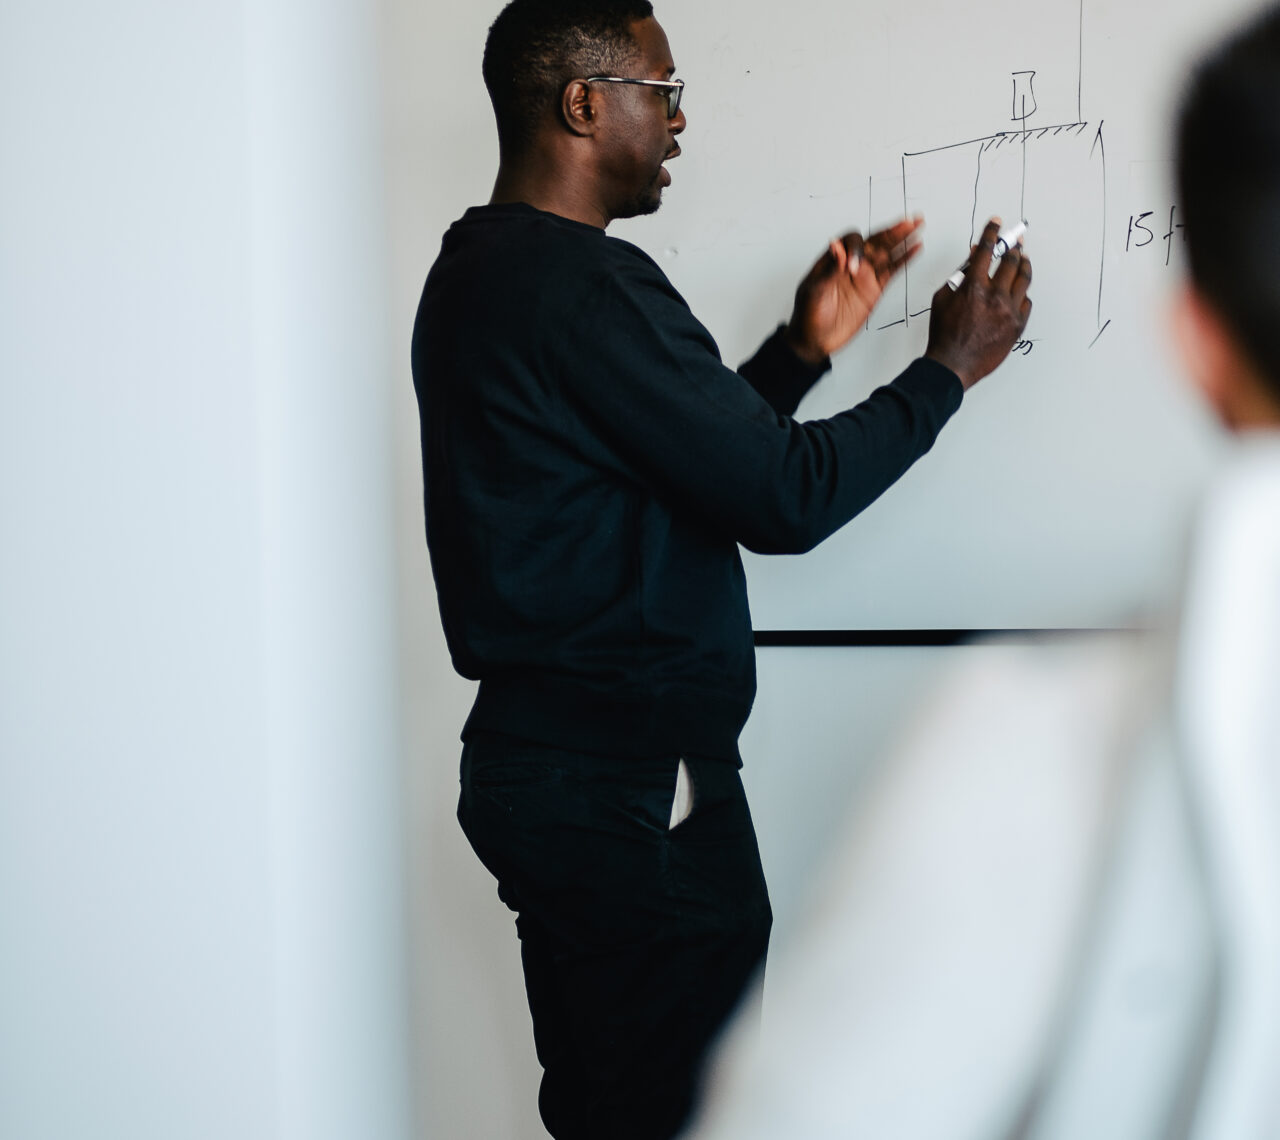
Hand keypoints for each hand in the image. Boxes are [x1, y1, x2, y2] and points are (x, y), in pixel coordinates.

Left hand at [786, 217, 923, 364]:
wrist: (815, 341)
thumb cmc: (808, 316)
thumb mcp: (814, 292)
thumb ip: (829, 269)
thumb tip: (836, 245)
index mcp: (833, 260)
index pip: (851, 241)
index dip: (856, 249)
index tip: (854, 269)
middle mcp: (850, 264)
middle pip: (874, 241)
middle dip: (891, 230)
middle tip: (908, 220)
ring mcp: (864, 276)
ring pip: (886, 252)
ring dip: (902, 238)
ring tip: (918, 223)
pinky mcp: (873, 290)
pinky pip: (892, 270)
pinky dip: (904, 259)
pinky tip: (915, 247)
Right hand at [924, 218, 1032, 389]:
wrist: (952, 365)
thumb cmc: (945, 334)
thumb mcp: (943, 299)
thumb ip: (960, 276)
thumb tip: (973, 258)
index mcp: (973, 287)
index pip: (986, 250)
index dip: (991, 232)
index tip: (996, 223)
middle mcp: (994, 296)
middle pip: (1012, 260)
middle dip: (1013, 246)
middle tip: (1015, 241)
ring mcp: (1008, 311)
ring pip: (1024, 279)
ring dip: (1024, 265)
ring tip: (1023, 260)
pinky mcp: (1017, 325)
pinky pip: (1026, 302)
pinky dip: (1021, 295)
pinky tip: (1018, 292)